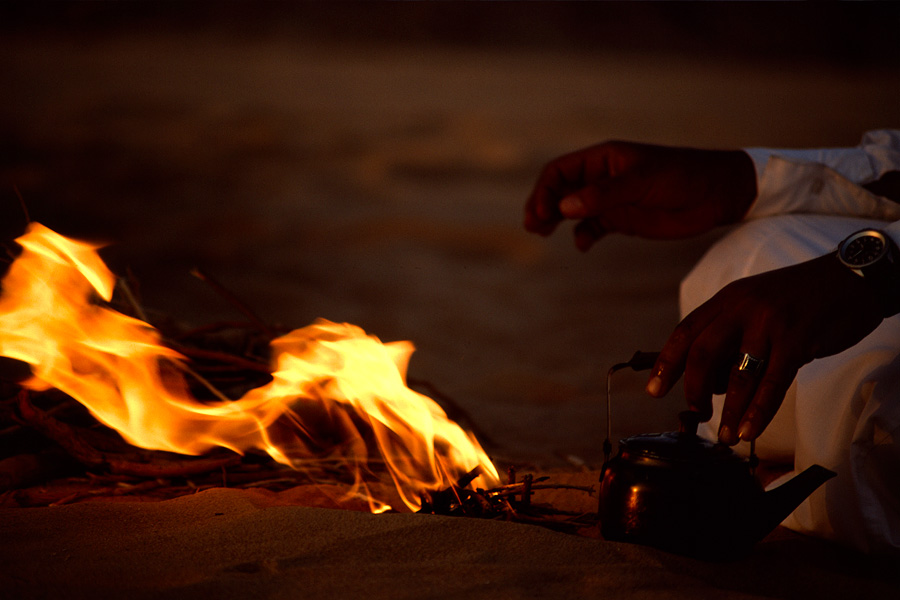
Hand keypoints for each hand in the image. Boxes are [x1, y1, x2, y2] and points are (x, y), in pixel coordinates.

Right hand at [524, 141, 756, 249]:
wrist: (717, 194)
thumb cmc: (682, 177)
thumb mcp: (641, 181)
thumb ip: (603, 195)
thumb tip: (564, 208)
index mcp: (604, 158)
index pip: (560, 171)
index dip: (545, 190)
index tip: (544, 213)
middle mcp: (602, 177)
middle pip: (559, 190)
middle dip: (542, 205)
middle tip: (533, 226)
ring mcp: (611, 199)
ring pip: (571, 209)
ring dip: (555, 221)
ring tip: (543, 234)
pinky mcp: (622, 219)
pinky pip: (592, 227)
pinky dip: (582, 236)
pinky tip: (583, 245)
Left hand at [646, 254, 884, 443]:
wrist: (851, 277)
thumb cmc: (799, 299)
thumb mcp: (755, 304)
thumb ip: (731, 336)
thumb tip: (711, 383)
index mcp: (728, 299)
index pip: (686, 331)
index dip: (667, 363)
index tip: (654, 390)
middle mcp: (743, 308)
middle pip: (703, 352)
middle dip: (694, 389)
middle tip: (696, 413)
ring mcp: (770, 323)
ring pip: (739, 374)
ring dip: (730, 411)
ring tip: (727, 435)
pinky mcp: (798, 340)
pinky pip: (772, 383)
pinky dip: (758, 411)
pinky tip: (750, 430)